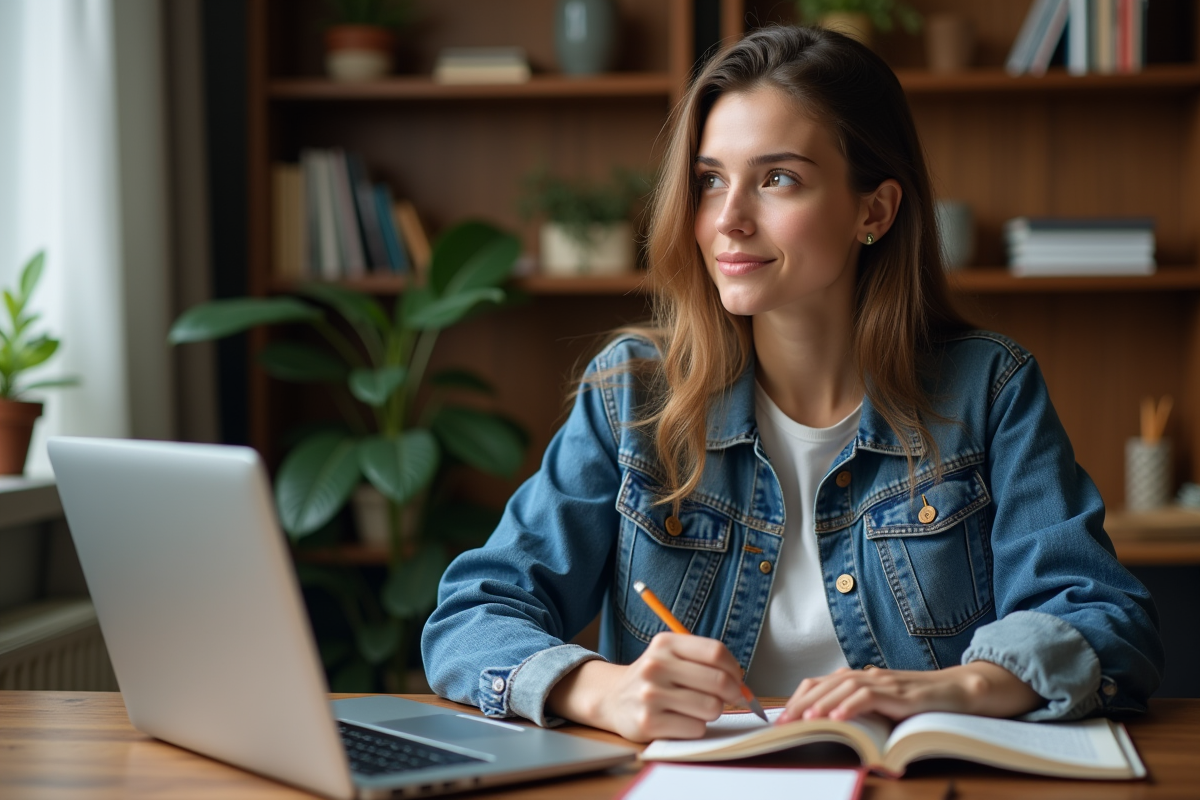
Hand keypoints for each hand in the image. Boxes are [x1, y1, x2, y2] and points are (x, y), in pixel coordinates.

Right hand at [546, 633, 745, 741]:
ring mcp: (650, 695)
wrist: (612, 698)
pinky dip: (696, 727)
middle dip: (733, 693)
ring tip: (698, 708)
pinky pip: (696, 728)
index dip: (735, 668)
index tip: (738, 678)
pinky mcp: (649, 723)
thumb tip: (742, 685)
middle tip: (730, 698)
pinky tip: (682, 720)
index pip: (715, 652)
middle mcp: (656, 666)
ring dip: (713, 712)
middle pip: (718, 681)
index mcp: (665, 644)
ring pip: (711, 708)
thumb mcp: (670, 655)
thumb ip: (704, 662)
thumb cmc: (654, 677)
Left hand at [776, 661, 1044, 724]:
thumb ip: (862, 707)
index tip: (782, 718)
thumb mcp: (885, 704)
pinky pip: (872, 697)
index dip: (800, 698)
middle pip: (827, 684)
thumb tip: (833, 721)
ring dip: (823, 704)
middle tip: (784, 723)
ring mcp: (886, 683)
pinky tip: (839, 717)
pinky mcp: (902, 694)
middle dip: (802, 703)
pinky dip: (852, 706)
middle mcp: (870, 676)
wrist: (962, 691)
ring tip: (805, 720)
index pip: (822, 683)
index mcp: (862, 678)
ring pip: (845, 688)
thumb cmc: (922, 701)